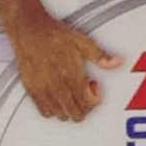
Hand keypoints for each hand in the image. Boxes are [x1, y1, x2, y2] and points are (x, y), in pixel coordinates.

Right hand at [9, 12, 123, 122]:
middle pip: (75, 114)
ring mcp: (42, 90)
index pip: (87, 105)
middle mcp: (56, 87)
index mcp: (71, 77)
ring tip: (69, 92)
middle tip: (83, 91)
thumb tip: (115, 62)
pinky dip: (53, 110)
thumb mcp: (82, 42)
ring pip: (60, 115)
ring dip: (68, 108)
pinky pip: (44, 112)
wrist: (29, 29)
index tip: (92, 86)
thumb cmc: (53, 34)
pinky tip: (56, 97)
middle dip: (84, 106)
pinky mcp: (31, 90)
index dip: (94, 98)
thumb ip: (100, 56)